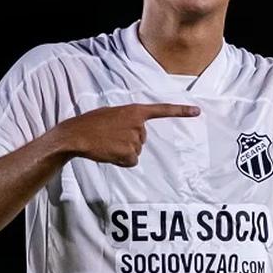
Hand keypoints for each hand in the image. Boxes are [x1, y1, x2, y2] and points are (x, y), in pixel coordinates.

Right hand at [54, 103, 199, 166]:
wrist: (74, 135)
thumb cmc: (90, 124)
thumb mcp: (111, 114)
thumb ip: (127, 120)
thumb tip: (134, 132)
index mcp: (134, 111)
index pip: (162, 110)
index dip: (181, 111)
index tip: (198, 111)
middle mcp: (138, 124)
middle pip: (142, 139)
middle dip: (128, 140)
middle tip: (109, 137)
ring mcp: (134, 139)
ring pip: (136, 151)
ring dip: (123, 151)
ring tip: (107, 144)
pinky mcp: (129, 152)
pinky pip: (131, 161)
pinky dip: (121, 161)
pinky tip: (109, 154)